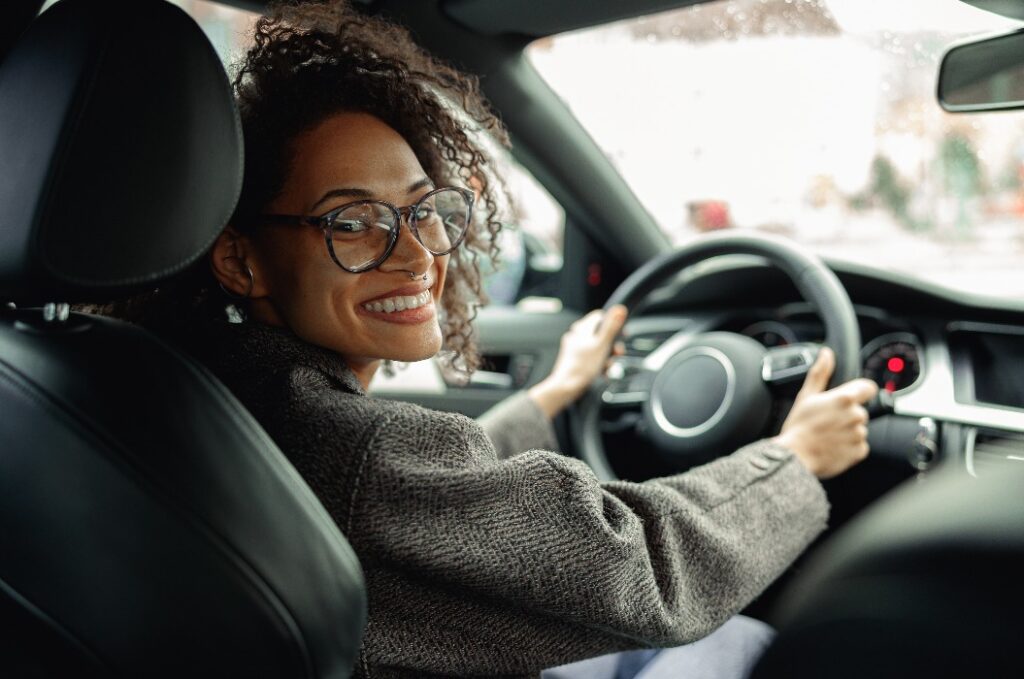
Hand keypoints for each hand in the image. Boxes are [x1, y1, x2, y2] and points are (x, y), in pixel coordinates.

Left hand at [528, 305, 627, 418]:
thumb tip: (619, 309)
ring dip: (607, 357)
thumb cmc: (581, 367)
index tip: (622, 334)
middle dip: (612, 345)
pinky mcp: (576, 361)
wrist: (566, 388)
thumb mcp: (601, 345)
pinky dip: (599, 364)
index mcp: (581, 328)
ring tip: (608, 366)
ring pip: (598, 348)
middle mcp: (577, 336)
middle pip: (601, 334)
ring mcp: (576, 349)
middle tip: (617, 353)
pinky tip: (602, 372)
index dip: (613, 324)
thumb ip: (611, 327)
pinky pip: (592, 358)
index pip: (600, 316)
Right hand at [773, 347, 878, 478]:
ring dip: (847, 432)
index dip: (859, 391)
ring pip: (858, 429)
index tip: (849, 398)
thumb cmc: (798, 427)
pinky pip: (859, 447)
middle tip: (827, 422)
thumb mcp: (806, 396)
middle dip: (847, 415)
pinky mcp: (860, 452)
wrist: (794, 457)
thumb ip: (820, 373)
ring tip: (827, 436)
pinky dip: (849, 447)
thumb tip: (826, 354)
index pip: (868, 387)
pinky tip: (832, 447)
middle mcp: (856, 415)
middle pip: (859, 411)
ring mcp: (859, 434)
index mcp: (844, 398)